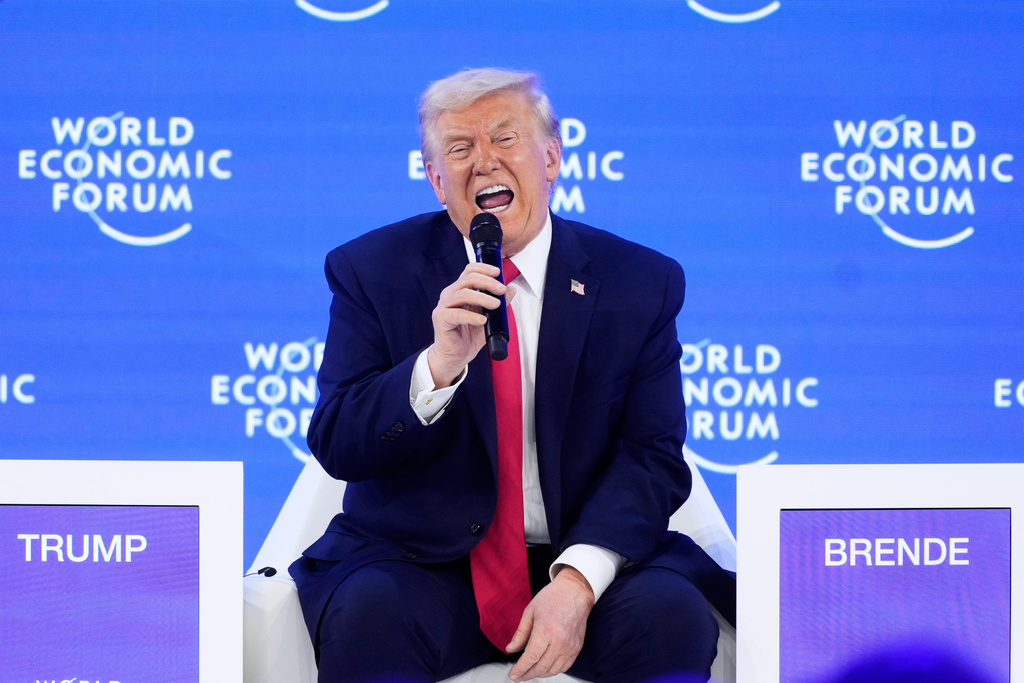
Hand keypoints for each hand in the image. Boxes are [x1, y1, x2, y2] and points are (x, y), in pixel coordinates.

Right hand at [427, 262, 513, 387]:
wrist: (456, 355)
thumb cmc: (469, 335)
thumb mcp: (490, 318)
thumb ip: (499, 303)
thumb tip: (511, 290)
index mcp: (460, 290)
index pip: (469, 271)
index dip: (483, 268)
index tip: (498, 272)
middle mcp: (450, 295)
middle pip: (468, 279)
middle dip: (488, 282)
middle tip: (501, 290)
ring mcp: (443, 306)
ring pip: (462, 293)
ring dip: (482, 298)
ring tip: (495, 305)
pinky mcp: (440, 318)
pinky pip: (456, 314)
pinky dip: (472, 316)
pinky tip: (483, 321)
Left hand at [506, 567, 594, 681]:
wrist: (574, 591)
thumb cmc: (553, 598)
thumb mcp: (530, 612)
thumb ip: (520, 633)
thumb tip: (511, 649)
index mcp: (546, 631)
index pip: (530, 658)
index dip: (520, 670)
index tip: (513, 674)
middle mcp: (560, 641)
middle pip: (541, 667)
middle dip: (527, 674)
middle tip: (518, 675)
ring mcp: (570, 646)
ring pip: (553, 670)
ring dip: (540, 674)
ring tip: (529, 672)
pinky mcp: (577, 648)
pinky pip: (565, 666)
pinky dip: (553, 670)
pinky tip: (544, 667)